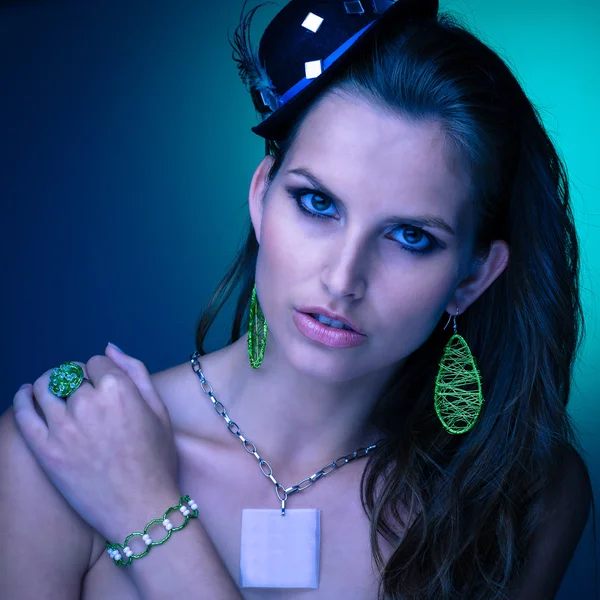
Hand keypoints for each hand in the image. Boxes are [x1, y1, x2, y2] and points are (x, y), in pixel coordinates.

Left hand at [12, 344, 180, 540]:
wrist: (141, 507)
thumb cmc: (156, 458)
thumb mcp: (159, 409)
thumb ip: (136, 372)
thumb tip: (109, 347)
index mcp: (119, 390)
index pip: (96, 362)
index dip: (101, 371)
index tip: (103, 384)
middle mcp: (88, 403)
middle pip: (70, 373)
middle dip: (77, 377)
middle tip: (82, 391)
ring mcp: (64, 427)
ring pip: (44, 387)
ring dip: (49, 382)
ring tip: (56, 390)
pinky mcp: (46, 450)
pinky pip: (24, 414)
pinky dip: (22, 398)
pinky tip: (26, 395)